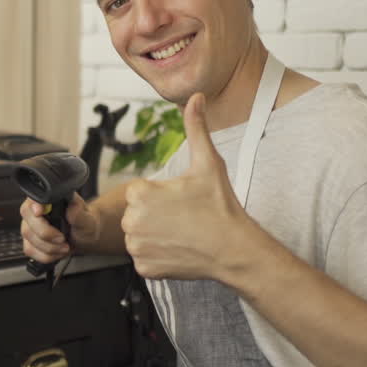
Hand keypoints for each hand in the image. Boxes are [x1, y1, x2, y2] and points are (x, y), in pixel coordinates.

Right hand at [20, 192, 94, 263]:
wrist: (83, 237)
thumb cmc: (82, 224)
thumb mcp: (86, 218)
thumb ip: (79, 212)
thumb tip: (72, 206)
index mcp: (46, 199)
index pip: (33, 201)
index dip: (35, 207)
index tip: (40, 212)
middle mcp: (33, 211)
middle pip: (28, 224)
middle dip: (46, 235)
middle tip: (62, 238)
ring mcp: (29, 227)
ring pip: (30, 240)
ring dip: (50, 248)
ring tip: (64, 246)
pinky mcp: (28, 242)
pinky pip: (31, 251)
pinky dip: (47, 255)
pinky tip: (57, 250)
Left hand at [122, 92, 257, 280]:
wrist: (234, 249)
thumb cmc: (220, 206)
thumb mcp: (208, 162)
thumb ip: (196, 127)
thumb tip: (196, 97)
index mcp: (140, 193)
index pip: (140, 192)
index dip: (161, 195)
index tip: (182, 200)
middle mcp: (131, 220)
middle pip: (137, 213)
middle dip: (156, 214)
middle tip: (184, 217)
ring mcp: (136, 246)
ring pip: (139, 235)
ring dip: (155, 235)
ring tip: (182, 233)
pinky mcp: (144, 268)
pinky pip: (144, 257)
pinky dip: (158, 255)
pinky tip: (178, 250)